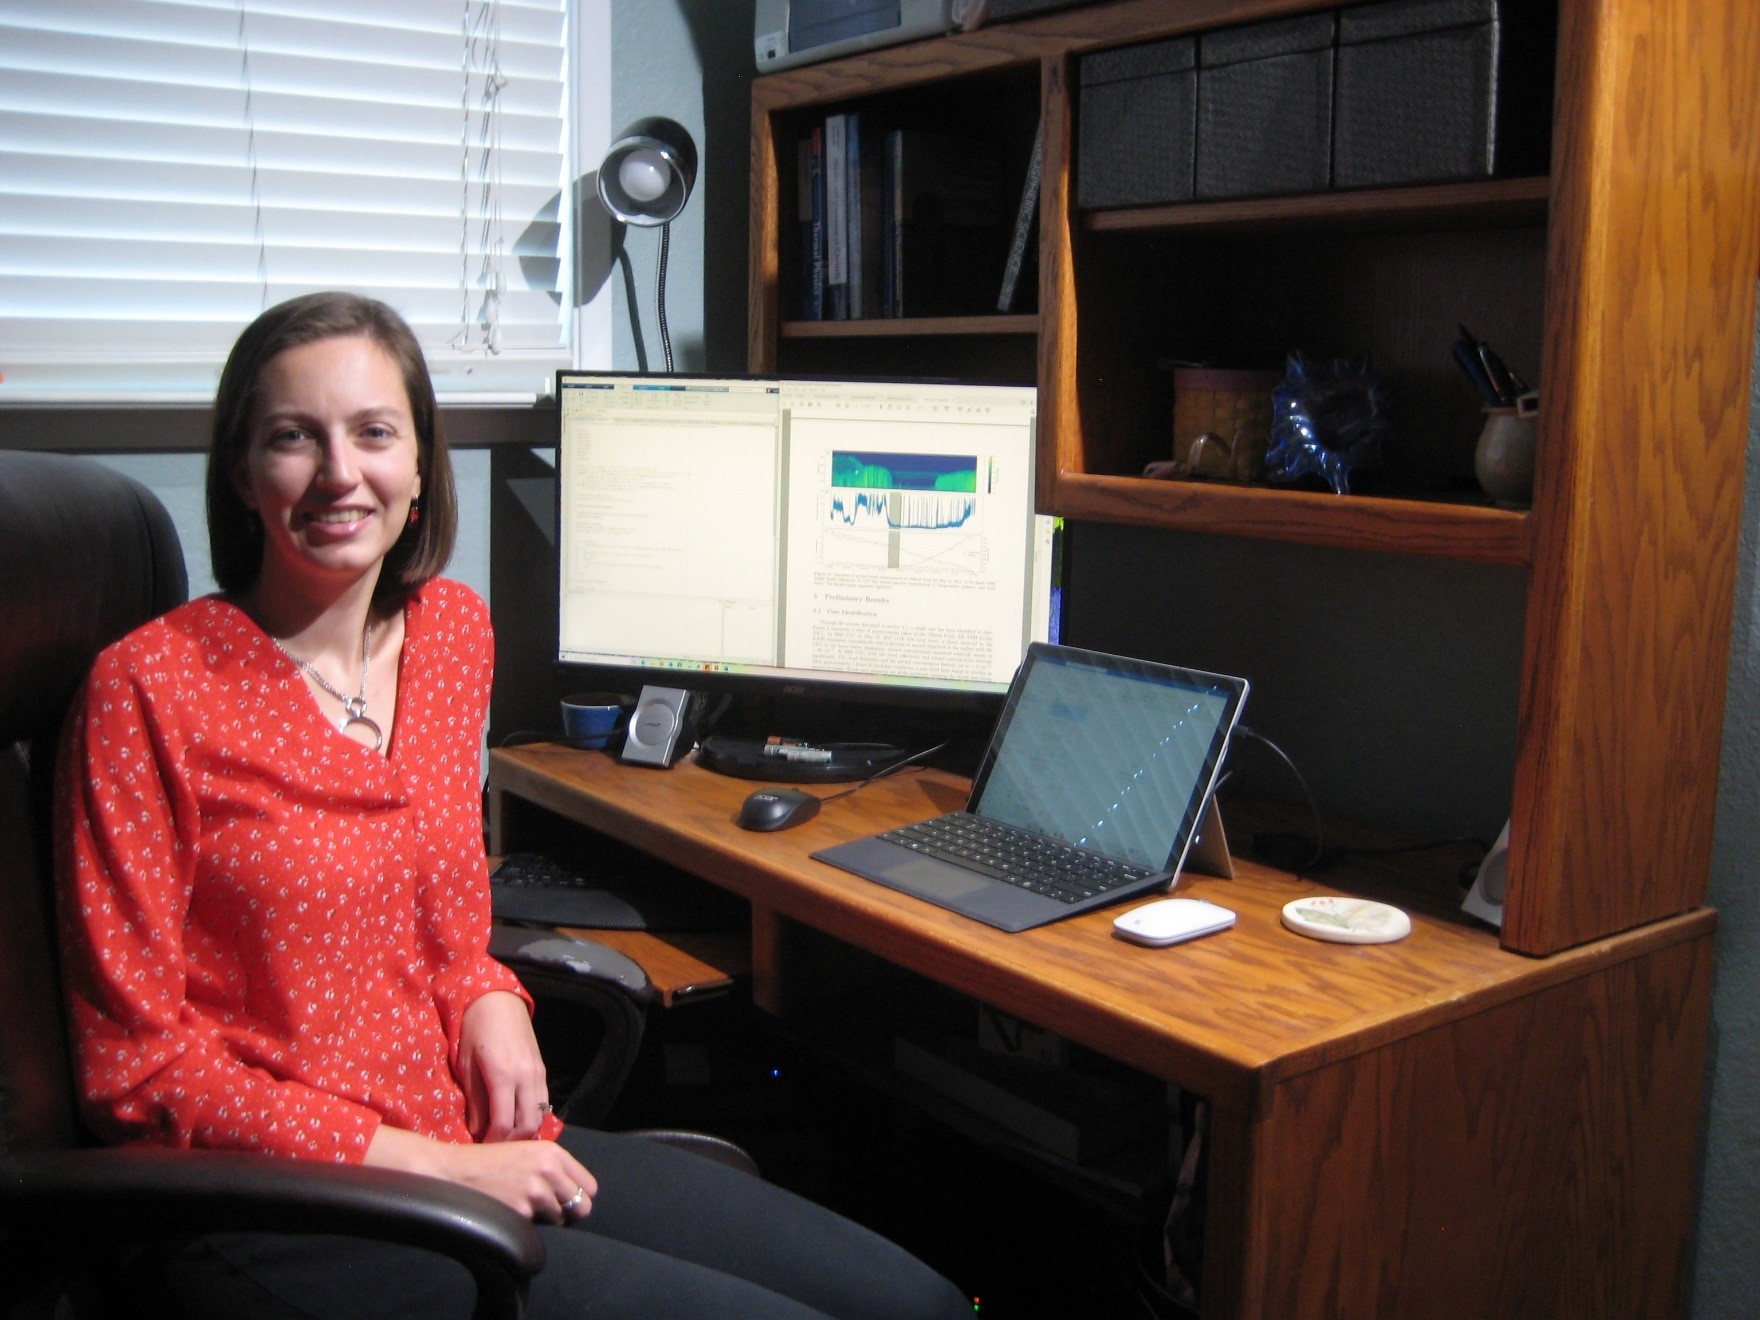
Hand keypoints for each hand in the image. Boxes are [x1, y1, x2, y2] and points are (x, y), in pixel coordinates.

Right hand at [366, 1125, 596, 1222]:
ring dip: (545, 1219)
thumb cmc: (490, 1162)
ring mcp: (536, 1192)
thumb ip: (553, 1167)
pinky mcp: (521, 1212)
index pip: (589, 1185)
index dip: (579, 1195)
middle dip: (569, 1212)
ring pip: (560, 1219)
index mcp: (553, 1153)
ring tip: (523, 1207)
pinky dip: (526, 1225)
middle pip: (583, 1206)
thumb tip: (575, 1191)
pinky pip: (537, 1228)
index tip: (567, 1200)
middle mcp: (549, 1170)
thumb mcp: (526, 1152)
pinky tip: (510, 1212)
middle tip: (552, 1212)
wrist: (455, 1171)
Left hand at [457, 990, 549, 1141]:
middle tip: (493, 1146)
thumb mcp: (466, 1065)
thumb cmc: (474, 1029)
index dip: (492, 1142)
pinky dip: (531, 1116)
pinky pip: (542, 1102)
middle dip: (511, 1142)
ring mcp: (538, 1073)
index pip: (503, 1124)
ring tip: (504, 1134)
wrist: (497, 999)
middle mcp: (526, 1076)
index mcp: (503, 1075)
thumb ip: (474, 1100)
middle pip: (527, 1126)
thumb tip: (476, 1130)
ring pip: (540, 1116)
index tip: (480, 1148)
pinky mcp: (543, 1069)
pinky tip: (515, 1117)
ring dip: (523, 1131)